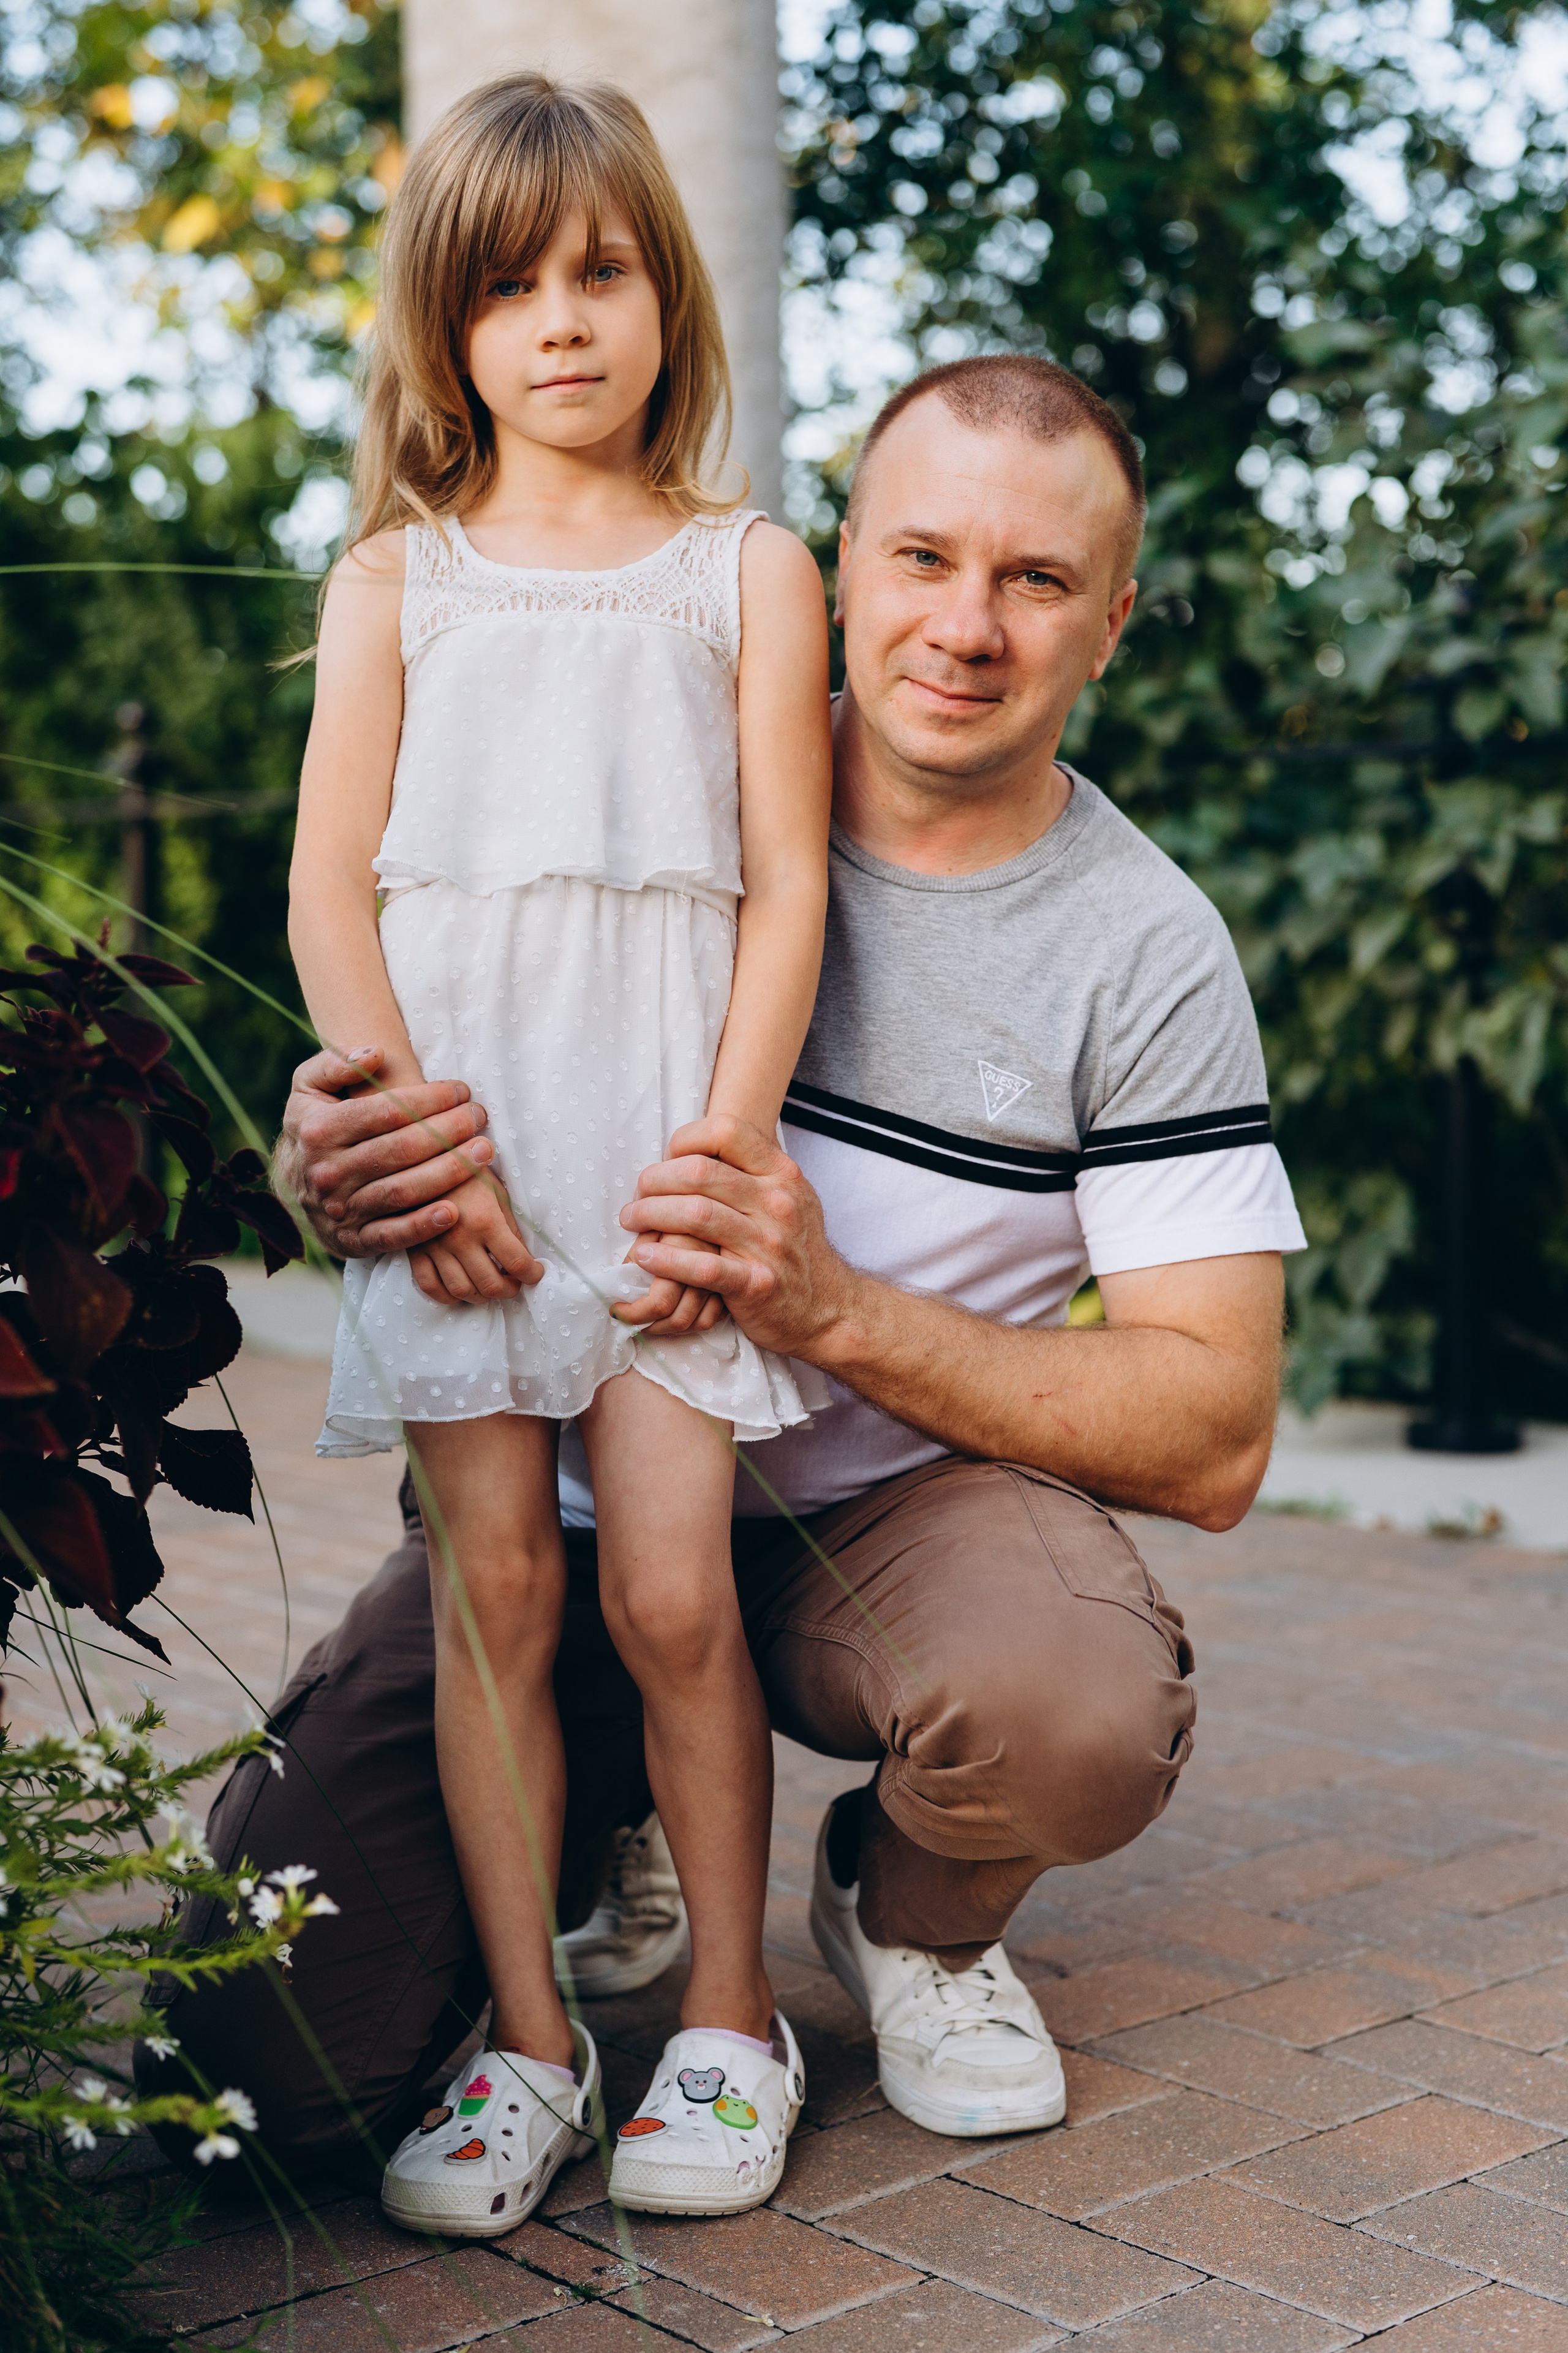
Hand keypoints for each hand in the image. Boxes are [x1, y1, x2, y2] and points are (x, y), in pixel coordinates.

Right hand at [275, 1045, 498, 1258]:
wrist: (294, 1184)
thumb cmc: (315, 1124)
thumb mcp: (310, 1086)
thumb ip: (338, 1064)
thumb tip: (376, 1054)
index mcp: (319, 1130)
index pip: (386, 1112)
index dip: (429, 1099)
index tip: (461, 1089)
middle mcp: (327, 1171)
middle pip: (400, 1150)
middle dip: (447, 1130)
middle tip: (480, 1116)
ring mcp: (341, 1210)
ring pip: (403, 1191)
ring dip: (449, 1172)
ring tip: (484, 1152)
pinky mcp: (355, 1241)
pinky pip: (393, 1236)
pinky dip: (423, 1226)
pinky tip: (454, 1211)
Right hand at [407, 1173, 542, 1302]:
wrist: (423, 1157)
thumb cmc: (466, 1170)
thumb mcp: (497, 1190)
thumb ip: (510, 1226)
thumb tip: (523, 1256)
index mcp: (486, 1221)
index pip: (517, 1263)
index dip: (532, 1274)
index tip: (536, 1274)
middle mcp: (460, 1239)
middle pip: (491, 1284)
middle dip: (509, 1290)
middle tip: (514, 1284)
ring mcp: (434, 1247)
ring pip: (462, 1290)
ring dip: (482, 1296)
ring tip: (490, 1288)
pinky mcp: (414, 1249)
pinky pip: (429, 1286)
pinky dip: (448, 1296)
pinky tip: (460, 1290)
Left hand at [617, 1116, 855, 1359]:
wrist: (829, 1309)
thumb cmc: (795, 1250)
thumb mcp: (789, 1197)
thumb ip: (750, 1172)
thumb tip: (692, 1152)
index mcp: (782, 1174)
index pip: (725, 1131)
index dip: (685, 1140)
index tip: (667, 1161)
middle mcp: (779, 1203)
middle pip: (700, 1172)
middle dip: (655, 1180)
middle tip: (637, 1196)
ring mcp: (769, 1244)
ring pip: (695, 1214)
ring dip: (651, 1214)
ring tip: (633, 1221)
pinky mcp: (756, 1284)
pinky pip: (701, 1267)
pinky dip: (665, 1259)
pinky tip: (644, 1256)